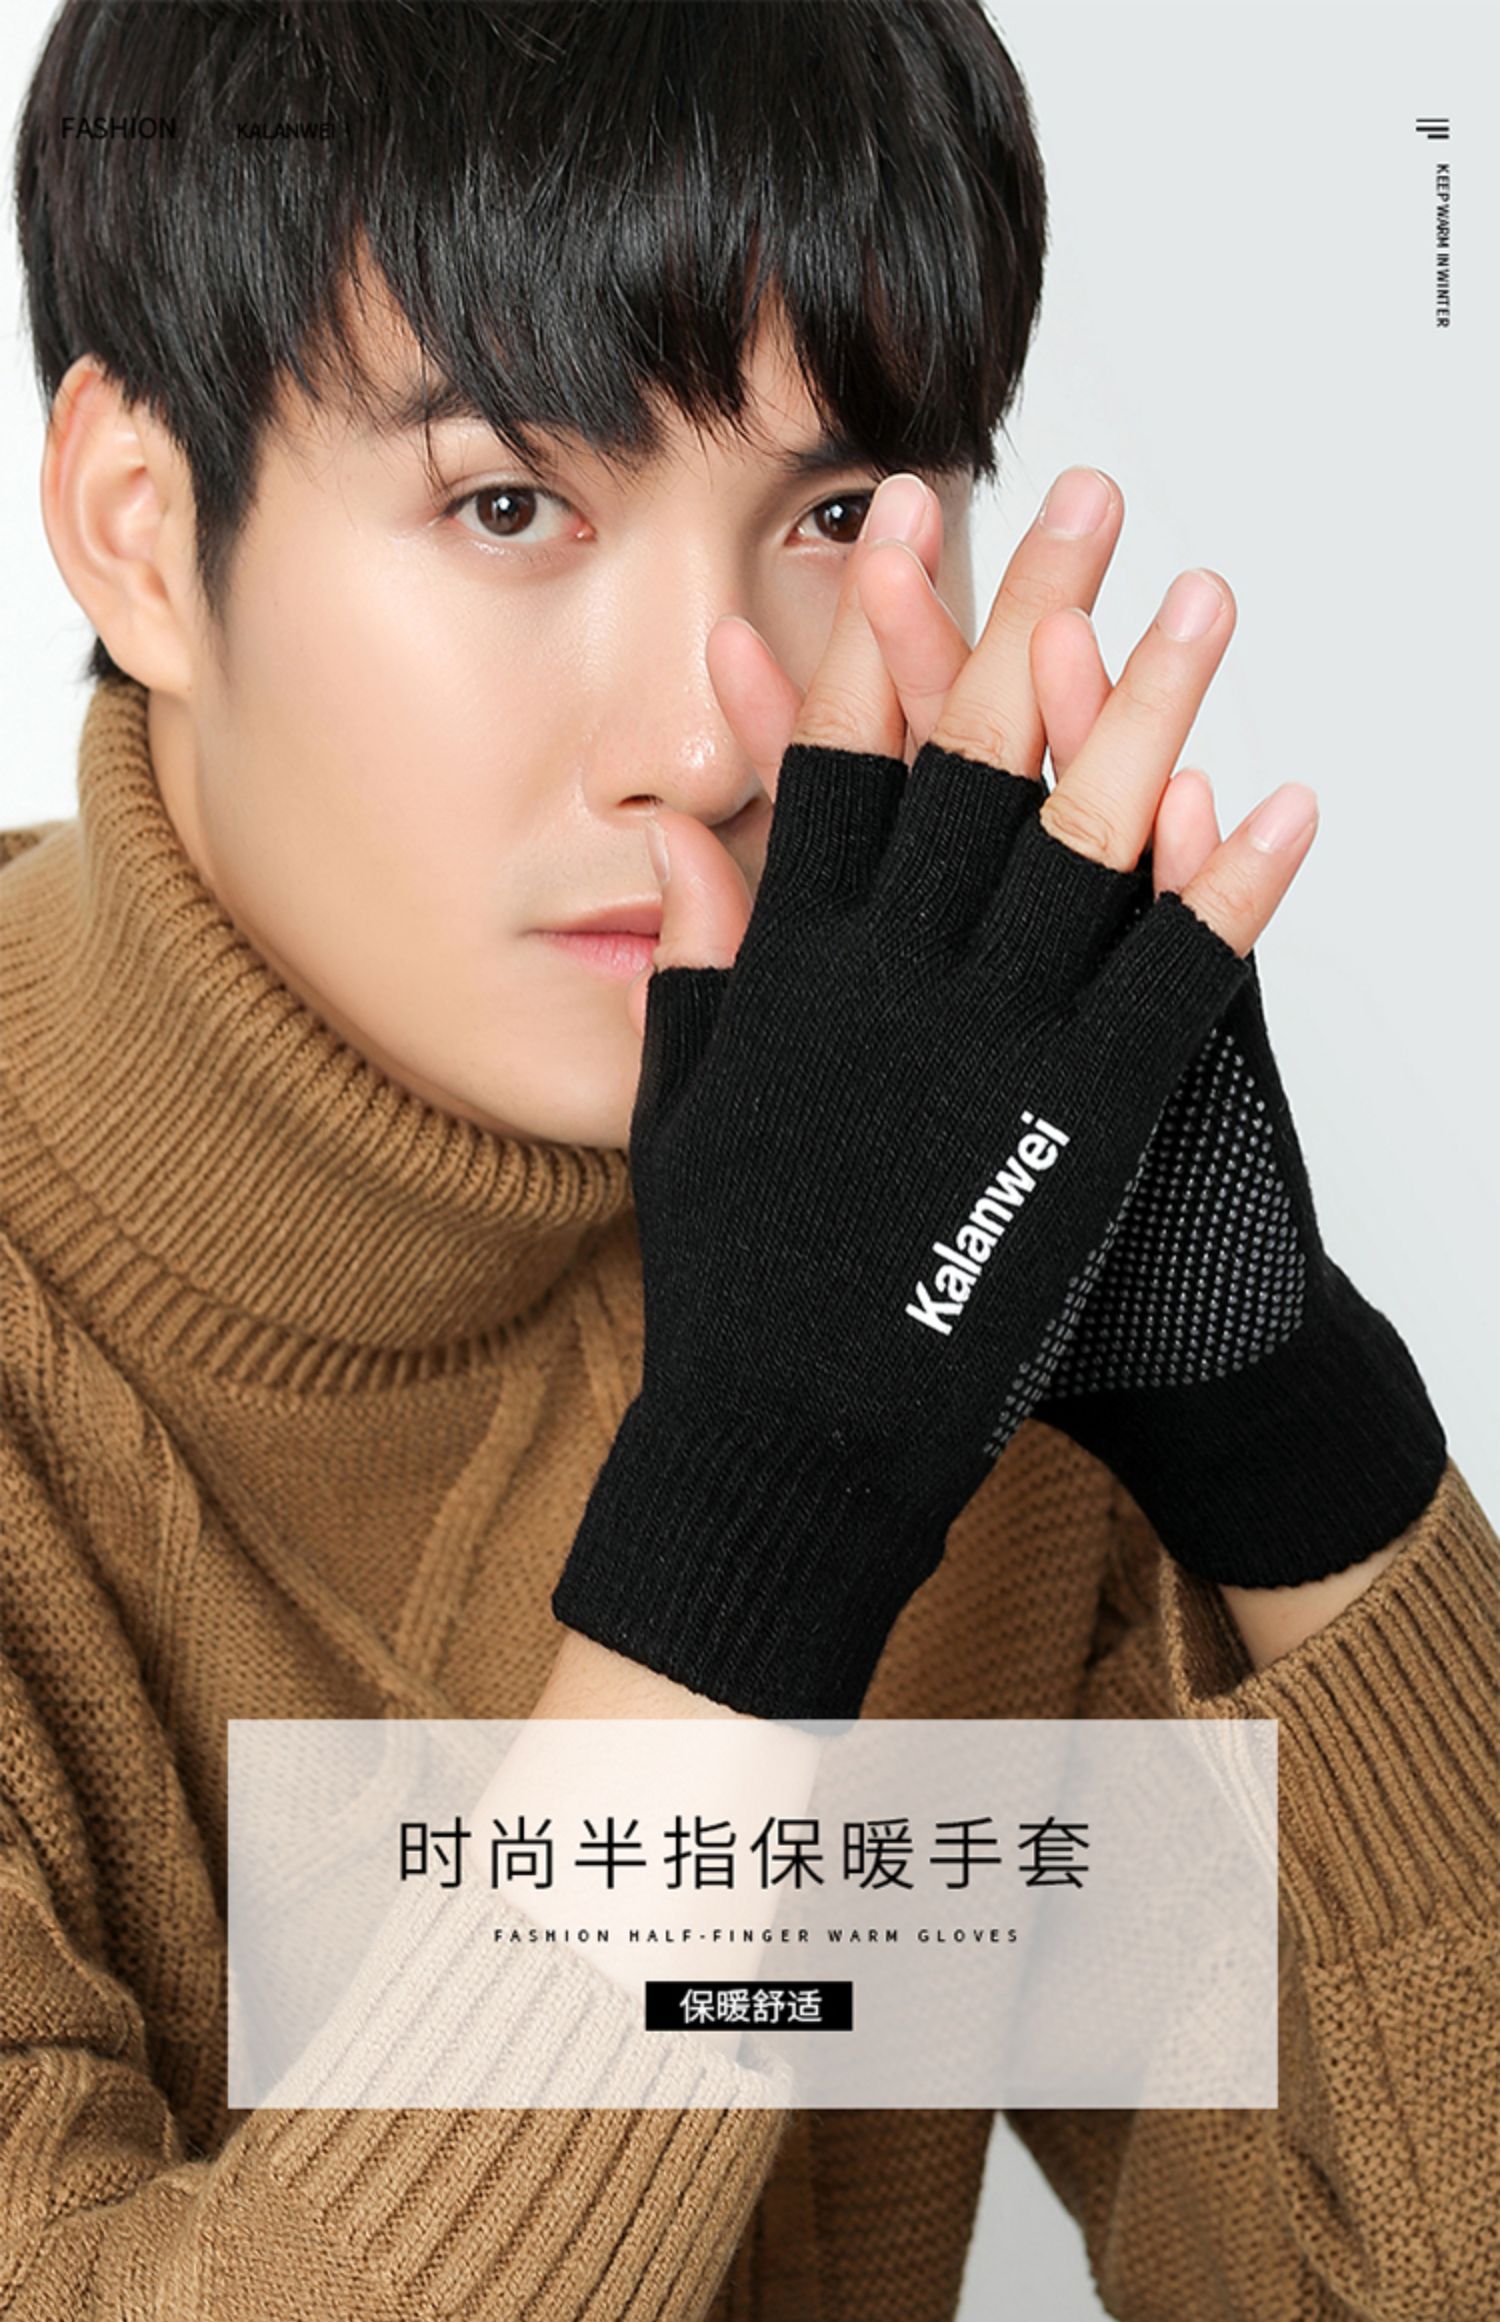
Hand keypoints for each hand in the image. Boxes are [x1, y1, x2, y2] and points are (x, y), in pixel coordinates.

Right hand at [555, 480, 1275, 1719]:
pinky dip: (1231, 894)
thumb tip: (686, 844)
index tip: (910, 520)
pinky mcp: (1081, 1124)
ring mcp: (995, 1046)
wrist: (789, 1442)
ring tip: (1204, 603)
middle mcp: (894, 981)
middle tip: (1091, 503)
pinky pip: (1170, 983)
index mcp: (794, 968)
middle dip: (1032, 612)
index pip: (839, 757)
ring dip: (1154, 709)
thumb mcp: (681, 1115)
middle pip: (974, 762)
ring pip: (1085, 842)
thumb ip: (697, 969)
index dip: (876, 625)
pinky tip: (1280, 808)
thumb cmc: (732, 1290)